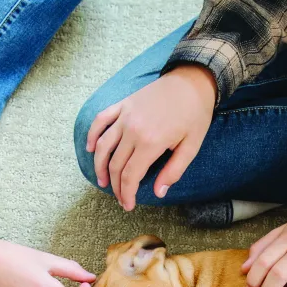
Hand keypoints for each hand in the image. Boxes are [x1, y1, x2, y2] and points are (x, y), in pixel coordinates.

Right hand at [86, 64, 217, 210]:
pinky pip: (100, 121)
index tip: (128, 205)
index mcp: (151, 142)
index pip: (130, 176)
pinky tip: (91, 149)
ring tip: (102, 181)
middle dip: (115, 186)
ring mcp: (125, 116)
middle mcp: (133, 130)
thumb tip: (158, 193)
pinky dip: (92, 135)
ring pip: (103, 146)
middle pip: (115, 165)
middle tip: (120, 198)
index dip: (127, 194)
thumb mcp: (191, 146)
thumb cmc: (195, 114)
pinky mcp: (122, 105)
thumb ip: (173, 171)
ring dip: (99, 166)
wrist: (192, 81)